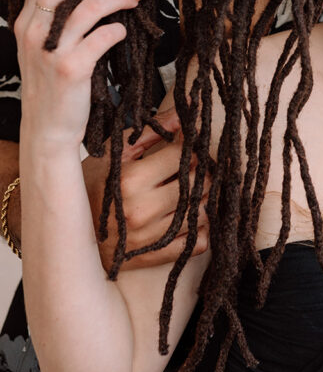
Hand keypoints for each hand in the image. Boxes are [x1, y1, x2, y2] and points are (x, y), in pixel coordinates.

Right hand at [14, 0, 138, 155]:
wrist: (48, 129)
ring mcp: (52, 51)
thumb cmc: (51, 87)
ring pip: (88, 7)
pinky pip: (104, 36)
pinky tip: (123, 31)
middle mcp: (34, 33)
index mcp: (25, 24)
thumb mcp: (39, 49)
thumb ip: (50, 20)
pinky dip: (118, 29)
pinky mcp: (72, 68)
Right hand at [83, 111, 209, 272]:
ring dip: (204, 197)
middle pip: (198, 183)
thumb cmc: (91, 188)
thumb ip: (149, 132)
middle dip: (200, 170)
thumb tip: (181, 115)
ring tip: (191, 189)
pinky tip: (189, 216)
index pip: (182, 156)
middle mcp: (142, 209)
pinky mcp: (157, 256)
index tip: (189, 144)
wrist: (69, 233)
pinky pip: (199, 241)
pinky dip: (202, 227)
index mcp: (130, 180)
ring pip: (203, 211)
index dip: (191, 146)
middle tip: (193, 165)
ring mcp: (151, 236)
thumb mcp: (113, 154)